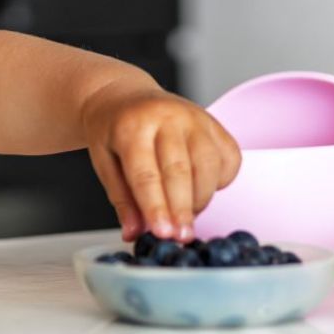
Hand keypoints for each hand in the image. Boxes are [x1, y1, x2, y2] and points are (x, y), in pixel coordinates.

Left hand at [82, 83, 240, 242]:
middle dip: (182, 210)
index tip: (163, 234)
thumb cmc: (114, 131)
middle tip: (181, 237)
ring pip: (208, 167)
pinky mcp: (216, 124)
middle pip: (180, 171)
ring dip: (200, 199)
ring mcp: (196, 117)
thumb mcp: (103, 161)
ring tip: (184, 215)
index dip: (155, 207)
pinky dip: (219, 182)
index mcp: (132, 126)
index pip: (146, 174)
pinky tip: (200, 188)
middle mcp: (167, 117)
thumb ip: (121, 198)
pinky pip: (229, 160)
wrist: (126, 97)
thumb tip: (133, 233)